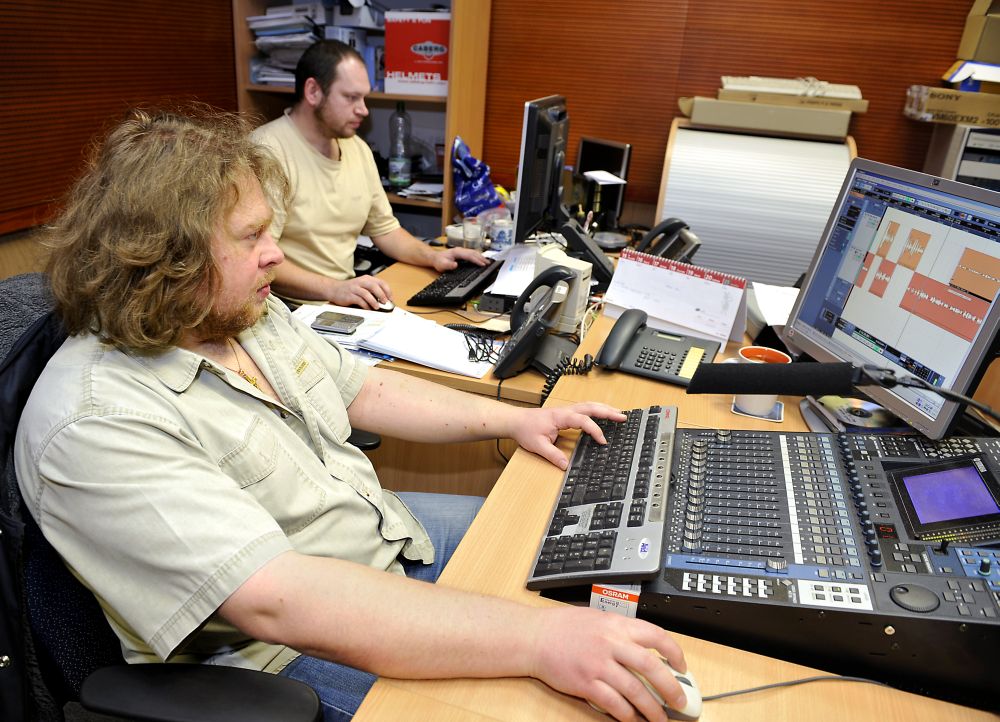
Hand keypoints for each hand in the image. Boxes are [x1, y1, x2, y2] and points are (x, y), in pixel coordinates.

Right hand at [326, 276, 392, 309]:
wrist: (334, 289)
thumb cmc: (350, 289)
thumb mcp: (363, 286)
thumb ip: (372, 291)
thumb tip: (385, 300)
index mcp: (366, 279)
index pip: (380, 282)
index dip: (387, 290)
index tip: (391, 298)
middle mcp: (361, 282)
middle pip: (374, 286)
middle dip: (382, 295)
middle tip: (385, 302)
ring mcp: (355, 288)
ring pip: (367, 293)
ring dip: (374, 301)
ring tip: (377, 307)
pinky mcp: (350, 295)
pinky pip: (359, 300)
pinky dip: (365, 305)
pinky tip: (368, 309)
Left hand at [430, 246, 487, 272]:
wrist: (435, 258)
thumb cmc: (439, 261)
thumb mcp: (441, 265)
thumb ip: (448, 265)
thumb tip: (455, 265)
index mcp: (457, 252)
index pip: (469, 256)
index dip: (477, 260)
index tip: (482, 264)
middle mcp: (460, 250)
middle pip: (473, 253)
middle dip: (481, 258)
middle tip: (489, 263)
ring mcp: (461, 251)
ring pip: (473, 252)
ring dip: (481, 257)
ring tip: (487, 262)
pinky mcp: (462, 253)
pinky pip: (472, 253)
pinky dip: (478, 256)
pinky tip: (480, 259)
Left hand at [511, 402, 625, 469]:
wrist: (516, 420)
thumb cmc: (526, 429)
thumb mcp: (538, 446)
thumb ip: (553, 455)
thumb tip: (566, 465)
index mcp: (561, 416)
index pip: (583, 421)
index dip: (595, 430)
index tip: (603, 441)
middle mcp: (566, 411)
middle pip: (591, 407)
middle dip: (608, 412)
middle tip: (623, 417)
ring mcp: (566, 410)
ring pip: (589, 405)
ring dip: (605, 408)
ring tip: (619, 414)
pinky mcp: (565, 413)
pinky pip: (585, 408)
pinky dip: (597, 409)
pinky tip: (603, 414)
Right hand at [529, 606, 686, 721]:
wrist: (535, 637)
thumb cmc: (563, 627)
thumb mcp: (598, 619)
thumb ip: (621, 631)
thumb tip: (647, 649)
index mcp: (616, 625)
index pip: (657, 636)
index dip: (675, 653)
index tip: (682, 666)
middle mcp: (610, 643)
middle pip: (651, 667)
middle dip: (671, 687)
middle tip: (680, 701)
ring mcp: (598, 665)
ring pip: (635, 690)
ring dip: (652, 709)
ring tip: (660, 718)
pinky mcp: (586, 684)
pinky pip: (614, 704)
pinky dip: (627, 715)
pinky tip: (634, 719)